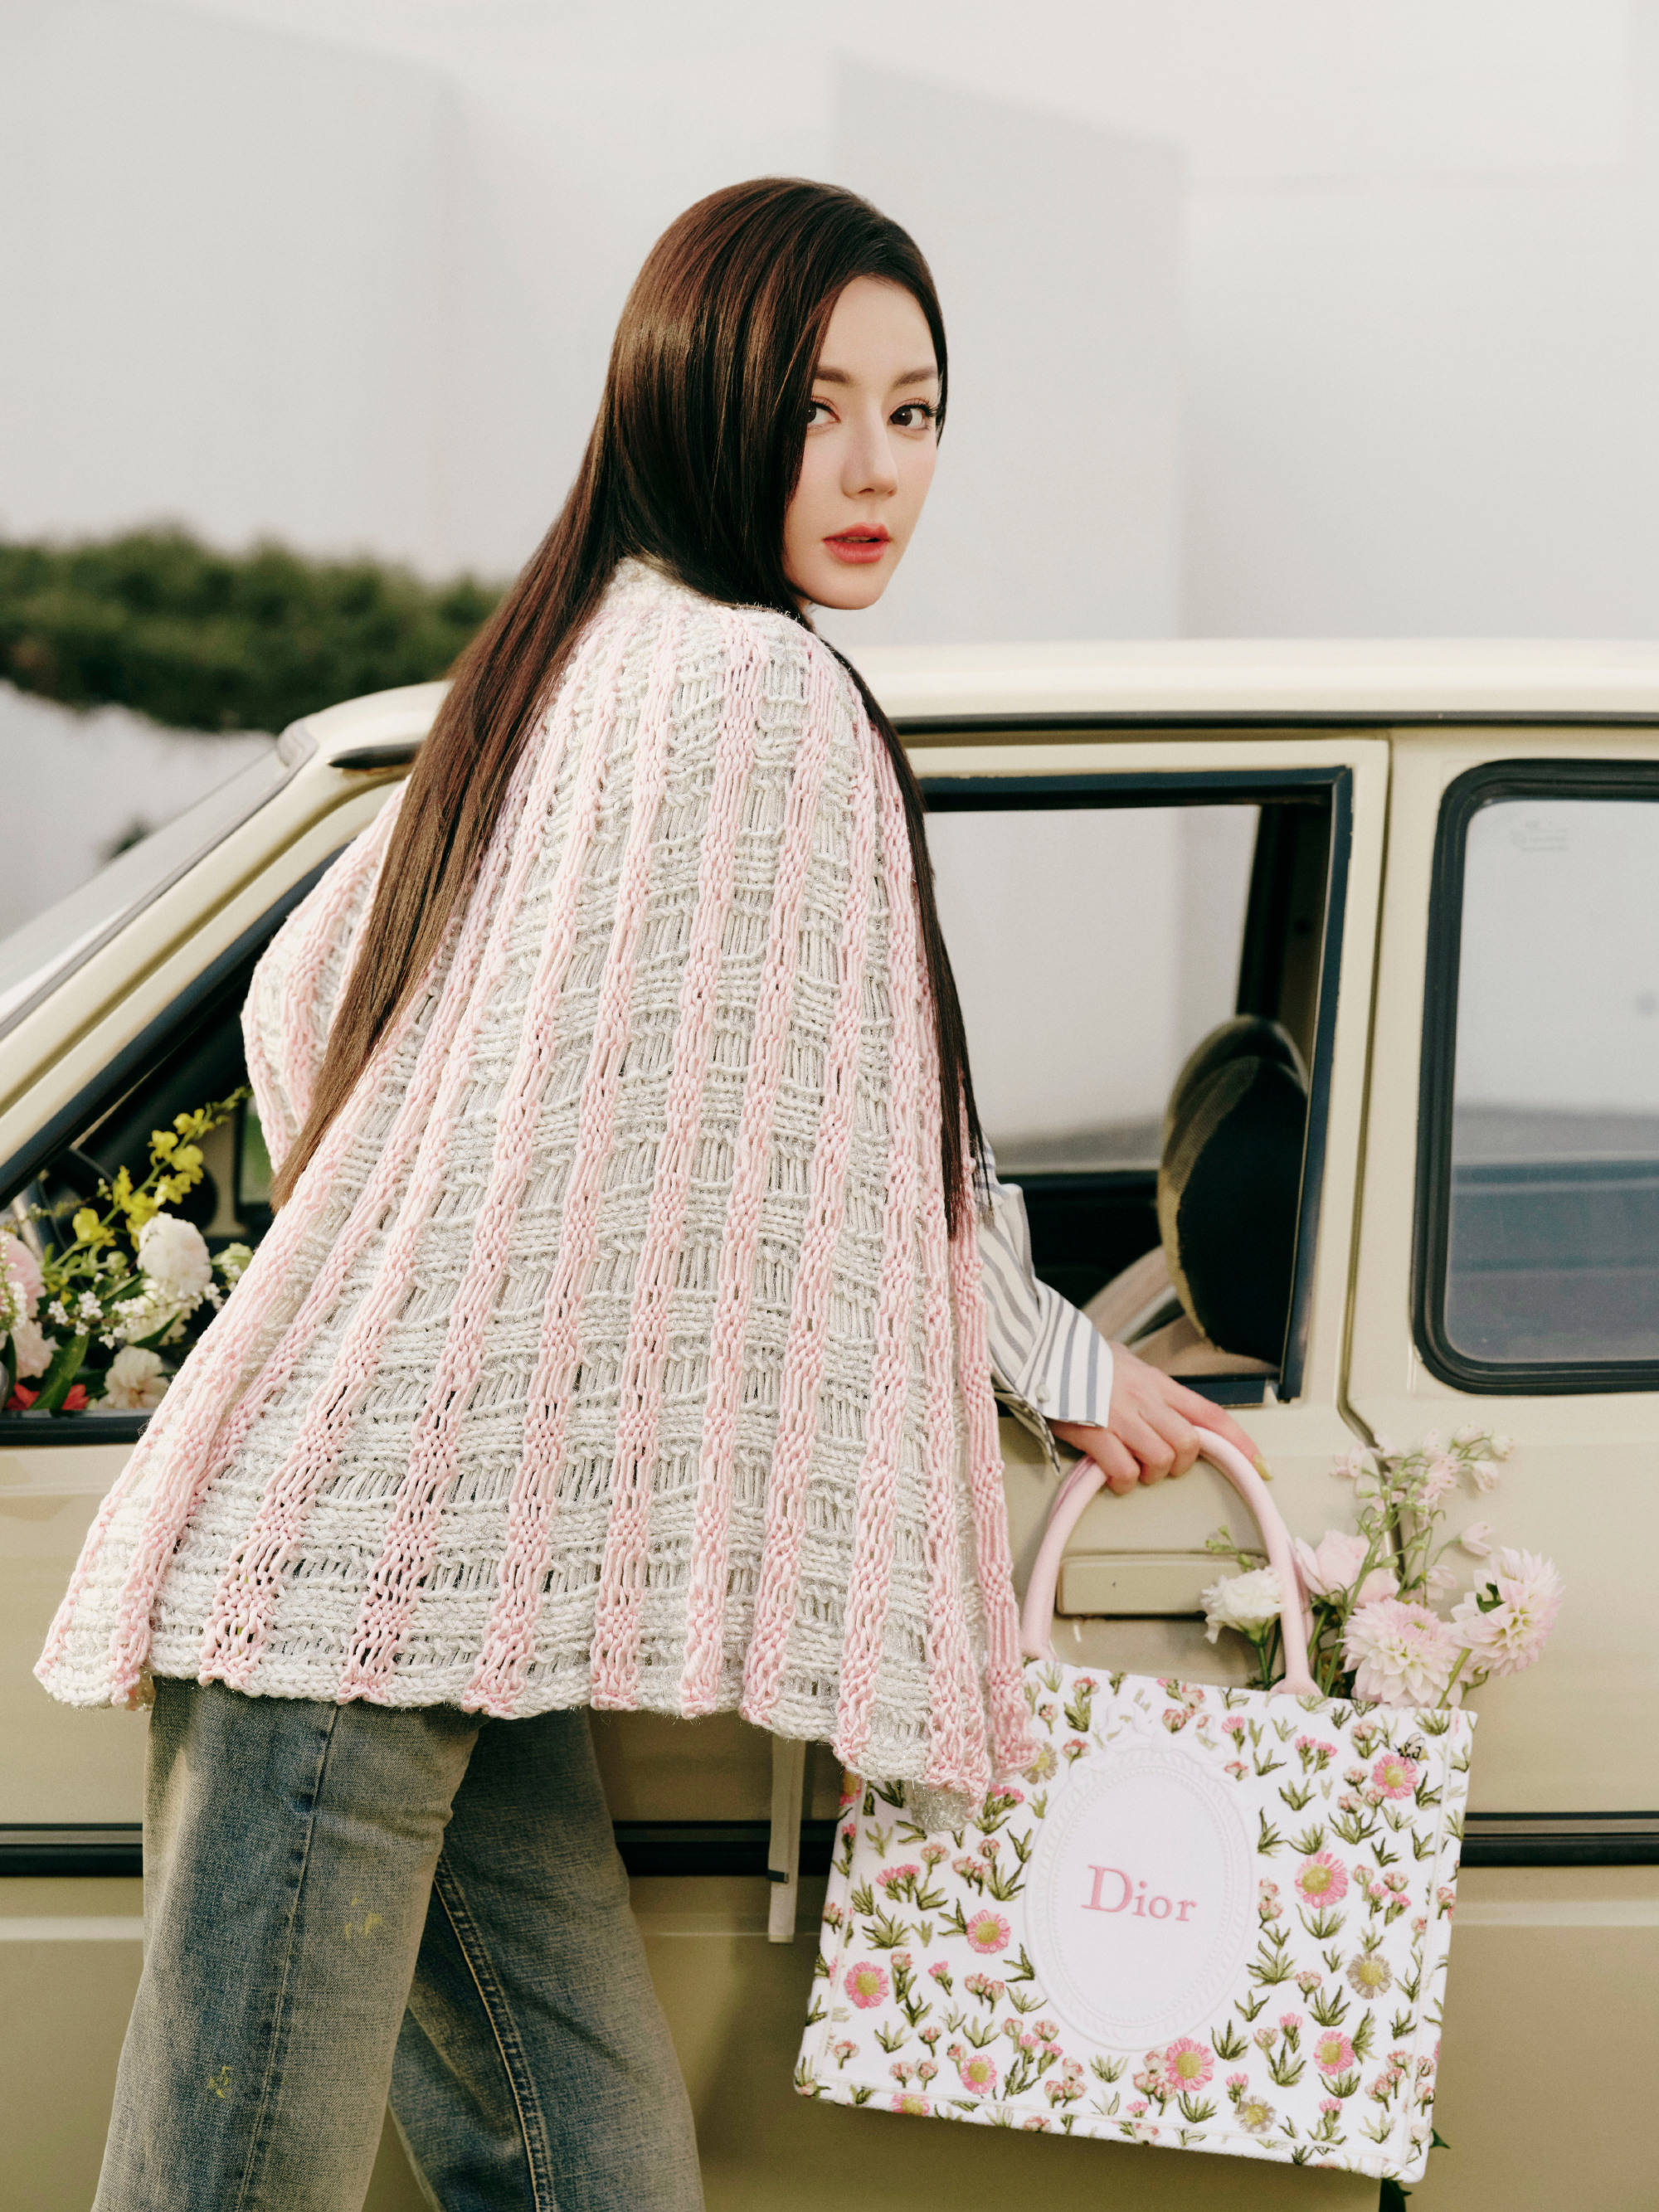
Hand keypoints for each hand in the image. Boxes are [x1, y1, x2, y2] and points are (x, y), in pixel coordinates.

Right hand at [1049, 1343, 1262, 1496]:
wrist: (1043, 1349)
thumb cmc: (1081, 1359)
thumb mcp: (1125, 1364)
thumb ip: (1148, 1386)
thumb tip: (1163, 1405)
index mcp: (1157, 1383)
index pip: (1210, 1414)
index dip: (1239, 1442)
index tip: (1258, 1464)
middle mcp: (1146, 1399)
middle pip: (1188, 1444)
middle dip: (1178, 1464)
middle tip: (1158, 1465)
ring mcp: (1120, 1416)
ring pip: (1160, 1459)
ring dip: (1148, 1474)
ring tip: (1130, 1467)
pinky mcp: (1095, 1433)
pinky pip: (1123, 1471)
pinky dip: (1121, 1481)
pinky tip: (1110, 1475)